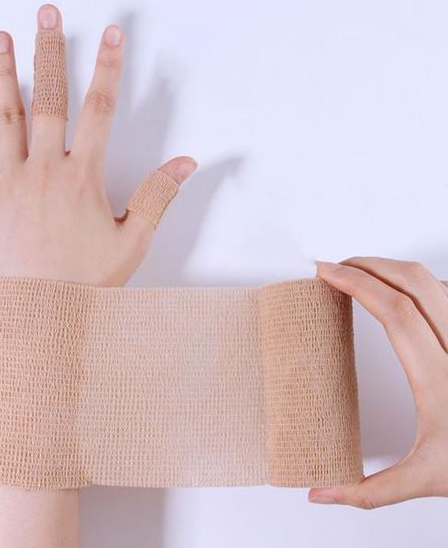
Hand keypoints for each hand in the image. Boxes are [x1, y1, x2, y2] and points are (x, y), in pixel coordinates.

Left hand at [0, 5, 196, 546]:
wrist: (36, 317)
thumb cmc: (86, 283)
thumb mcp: (131, 243)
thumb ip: (157, 197)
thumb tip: (187, 163)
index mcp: (82, 179)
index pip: (99, 111)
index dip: (108, 69)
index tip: (112, 35)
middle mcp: (43, 171)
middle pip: (49, 100)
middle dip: (51, 52)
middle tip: (48, 13)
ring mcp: (8, 182)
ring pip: (5, 116)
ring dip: (3, 72)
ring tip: (1, 35)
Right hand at [309, 257, 447, 507]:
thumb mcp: (426, 480)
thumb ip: (369, 490)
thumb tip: (321, 493)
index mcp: (440, 379)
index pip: (395, 312)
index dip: (358, 284)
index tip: (328, 273)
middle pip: (415, 282)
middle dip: (370, 265)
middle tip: (338, 266)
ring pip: (436, 282)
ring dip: (394, 270)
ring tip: (363, 274)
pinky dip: (418, 283)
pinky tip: (402, 293)